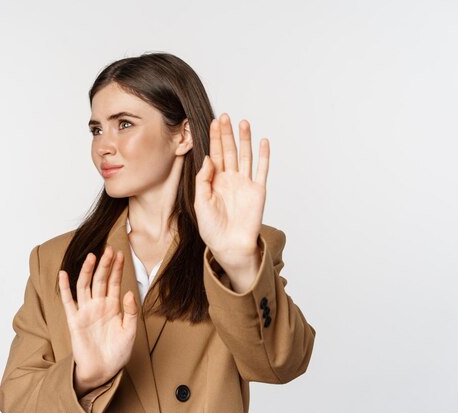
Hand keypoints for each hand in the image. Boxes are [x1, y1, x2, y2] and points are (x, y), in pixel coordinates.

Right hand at [58, 245, 137, 396]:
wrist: (103, 371)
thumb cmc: (118, 353)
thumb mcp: (130, 332)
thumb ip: (131, 312)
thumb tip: (129, 292)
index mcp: (113, 307)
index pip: (114, 283)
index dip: (117, 269)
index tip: (120, 254)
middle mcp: (98, 306)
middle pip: (100, 280)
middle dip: (105, 265)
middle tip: (109, 249)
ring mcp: (86, 311)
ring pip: (85, 286)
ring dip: (88, 271)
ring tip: (92, 257)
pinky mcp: (74, 320)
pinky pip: (68, 301)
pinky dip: (65, 287)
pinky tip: (63, 274)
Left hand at [194, 113, 269, 271]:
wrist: (229, 245)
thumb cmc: (212, 228)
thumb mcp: (200, 202)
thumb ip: (203, 179)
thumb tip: (209, 158)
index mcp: (214, 181)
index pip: (214, 154)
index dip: (214, 138)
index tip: (212, 122)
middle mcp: (230, 179)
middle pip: (229, 150)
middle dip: (227, 133)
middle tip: (225, 116)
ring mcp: (245, 183)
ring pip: (245, 156)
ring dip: (245, 139)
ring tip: (243, 123)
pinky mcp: (258, 190)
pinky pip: (262, 170)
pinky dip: (263, 156)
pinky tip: (263, 142)